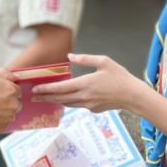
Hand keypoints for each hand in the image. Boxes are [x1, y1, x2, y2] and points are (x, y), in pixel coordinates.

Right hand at [0, 72, 20, 136]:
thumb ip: (5, 74)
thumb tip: (16, 77)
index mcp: (11, 90)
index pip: (17, 90)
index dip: (6, 91)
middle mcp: (13, 104)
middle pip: (15, 102)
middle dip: (7, 102)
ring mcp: (9, 117)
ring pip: (10, 113)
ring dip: (3, 112)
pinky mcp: (4, 127)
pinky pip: (4, 123)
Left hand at [31, 53, 148, 112]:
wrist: (133, 96)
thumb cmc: (120, 77)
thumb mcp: (104, 61)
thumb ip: (85, 59)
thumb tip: (69, 57)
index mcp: (85, 84)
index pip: (61, 88)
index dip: (46, 89)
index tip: (35, 90)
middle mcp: (84, 96)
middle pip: (60, 98)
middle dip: (45, 98)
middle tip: (32, 98)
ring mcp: (88, 105)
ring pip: (67, 103)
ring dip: (55, 101)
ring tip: (44, 99)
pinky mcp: (93, 109)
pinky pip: (77, 105)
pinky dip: (68, 102)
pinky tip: (64, 99)